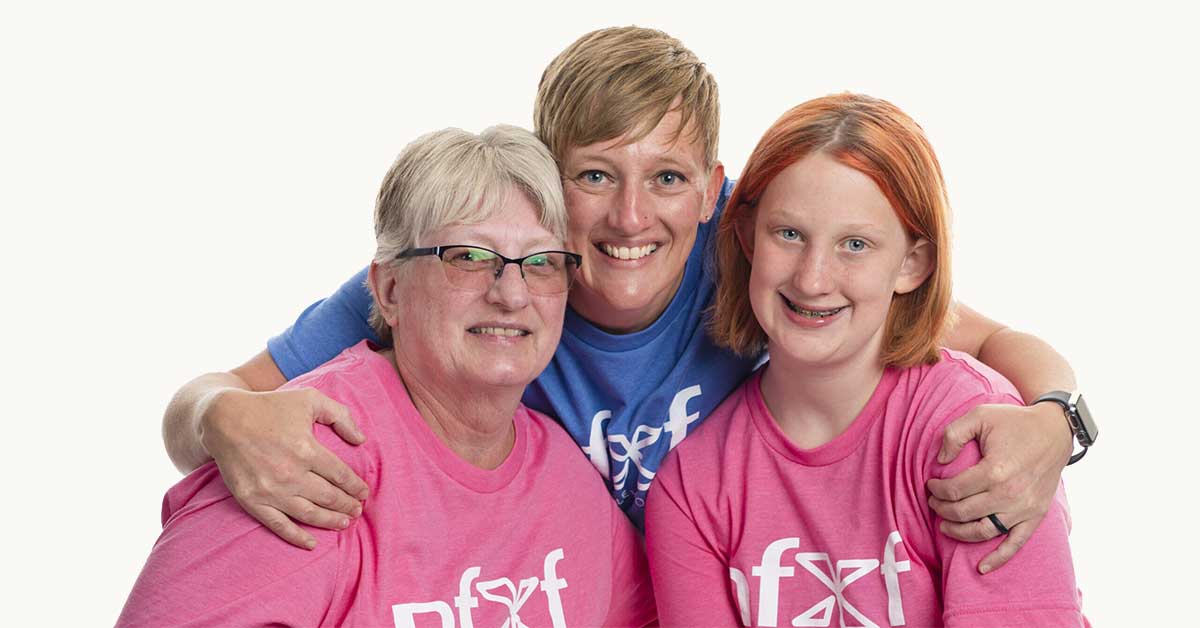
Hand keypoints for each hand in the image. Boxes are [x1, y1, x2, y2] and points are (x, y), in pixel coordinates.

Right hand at [199, 387, 369, 548]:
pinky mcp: (252, 501)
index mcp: (306, 449)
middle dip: (347, 505)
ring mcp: (270, 490)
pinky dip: (297, 537)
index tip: (364, 492)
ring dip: (330, 521)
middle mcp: (290, 473)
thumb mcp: (309, 399)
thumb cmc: (270, 406)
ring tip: (344, 523)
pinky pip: (278, 525)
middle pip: (328, 496)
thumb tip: (361, 440)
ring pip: (309, 514)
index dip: (356, 486)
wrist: (223, 419)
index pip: (341, 475)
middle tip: (357, 510)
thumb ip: (340, 415)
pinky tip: (312, 543)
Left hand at [925, 401, 1071, 572]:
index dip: (937, 489)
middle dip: (942, 509)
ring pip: (984, 531)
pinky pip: (1015, 543)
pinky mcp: (1035, 515)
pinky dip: (998, 558)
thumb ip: (953, 434)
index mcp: (995, 470)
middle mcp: (1010, 494)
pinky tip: (981, 568)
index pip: (954, 490)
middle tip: (933, 502)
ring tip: (944, 526)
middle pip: (964, 512)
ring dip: (960, 532)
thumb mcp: (979, 416)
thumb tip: (940, 460)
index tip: (931, 484)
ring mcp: (1024, 508)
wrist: (1054, 430)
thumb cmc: (1014, 422)